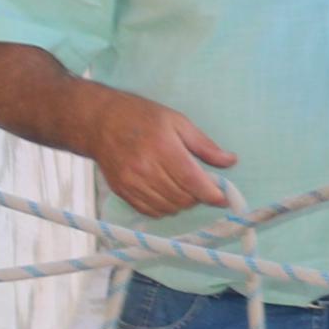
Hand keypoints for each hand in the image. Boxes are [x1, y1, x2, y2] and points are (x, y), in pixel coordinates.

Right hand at [88, 94, 239, 217]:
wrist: (98, 122)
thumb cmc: (140, 117)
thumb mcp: (177, 122)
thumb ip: (204, 145)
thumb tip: (230, 161)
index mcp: (163, 148)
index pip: (193, 182)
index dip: (212, 194)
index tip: (222, 198)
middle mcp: (146, 168)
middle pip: (183, 198)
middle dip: (198, 197)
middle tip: (201, 186)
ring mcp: (132, 182)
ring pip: (168, 207)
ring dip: (182, 203)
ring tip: (183, 188)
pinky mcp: (122, 191)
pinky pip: (150, 211)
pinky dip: (164, 208)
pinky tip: (166, 194)